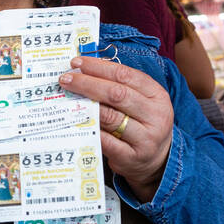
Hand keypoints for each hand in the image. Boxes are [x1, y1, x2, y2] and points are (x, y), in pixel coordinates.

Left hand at [59, 56, 173, 203]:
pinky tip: (75, 121)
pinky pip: (106, 141)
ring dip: (85, 106)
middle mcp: (155, 115)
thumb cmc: (142, 125)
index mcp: (157, 95)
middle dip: (88, 84)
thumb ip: (120, 86)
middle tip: (66, 79)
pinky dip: (89, 129)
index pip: (125, 75)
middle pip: (117, 94)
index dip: (99, 67)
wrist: (157, 161)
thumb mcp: (142, 102)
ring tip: (67, 98)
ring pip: (111, 117)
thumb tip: (85, 71)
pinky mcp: (132, 157)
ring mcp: (145, 138)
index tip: (77, 63)